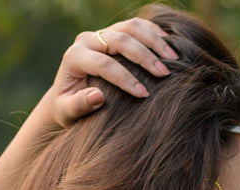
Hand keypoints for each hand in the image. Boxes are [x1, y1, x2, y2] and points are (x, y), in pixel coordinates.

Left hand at [49, 18, 178, 128]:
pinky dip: (153, 32)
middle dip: (144, 57)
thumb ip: (79, 105)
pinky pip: (135, 25)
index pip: (104, 64)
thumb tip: (98, 97)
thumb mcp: (67, 112)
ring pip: (130, 27)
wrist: (66, 95)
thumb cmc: (67, 109)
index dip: (125, 78)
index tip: (144, 95)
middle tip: (164, 74)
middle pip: (120, 40)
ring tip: (173, 58)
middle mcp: (87, 40)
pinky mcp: (112, 32)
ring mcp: (100, 33)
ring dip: (153, 41)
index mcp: (74, 57)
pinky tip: (169, 45)